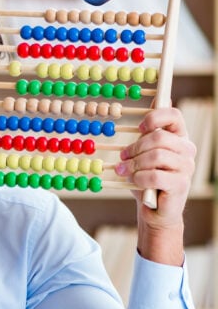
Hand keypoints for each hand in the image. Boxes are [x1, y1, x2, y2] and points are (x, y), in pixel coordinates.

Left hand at [115, 106, 195, 264]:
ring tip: (123, 170)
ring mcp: (186, 167)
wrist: (152, 207)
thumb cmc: (145, 177)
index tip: (139, 127)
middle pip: (159, 137)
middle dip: (135, 147)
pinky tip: (134, 181)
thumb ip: (146, 134)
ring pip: (157, 156)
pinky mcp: (181, 184)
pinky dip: (139, 178)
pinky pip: (155, 175)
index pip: (174, 115)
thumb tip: (154, 101)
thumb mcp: (142, 153)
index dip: (155, 117)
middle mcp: (187, 150)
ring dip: (134, 164)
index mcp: (178, 137)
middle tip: (122, 157)